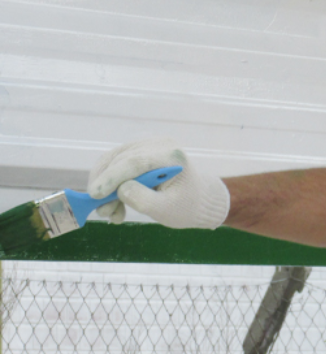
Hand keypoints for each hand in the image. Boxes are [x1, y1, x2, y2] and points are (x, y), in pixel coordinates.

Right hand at [87, 138, 229, 228]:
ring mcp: (148, 145)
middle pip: (120, 159)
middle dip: (105, 186)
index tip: (95, 195)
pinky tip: (115, 205)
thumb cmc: (186, 206)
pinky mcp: (139, 151)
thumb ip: (144, 200)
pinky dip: (110, 184)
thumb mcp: (167, 210)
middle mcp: (159, 144)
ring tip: (110, 213)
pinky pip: (115, 164)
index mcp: (171, 156)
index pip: (135, 162)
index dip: (112, 177)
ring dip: (104, 187)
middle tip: (102, 212)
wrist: (198, 199)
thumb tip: (120, 189)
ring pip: (112, 161)